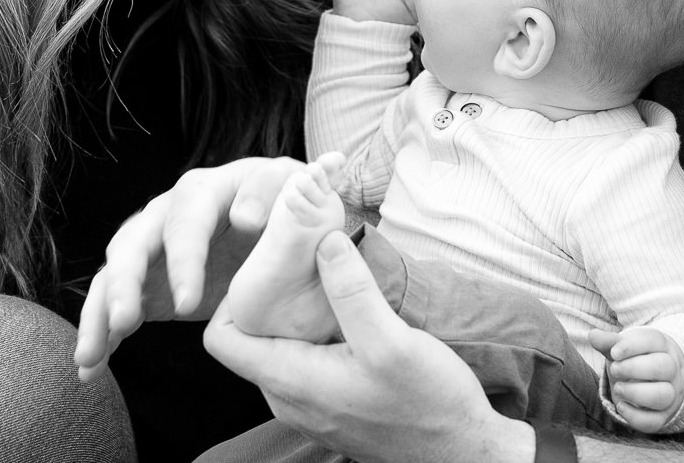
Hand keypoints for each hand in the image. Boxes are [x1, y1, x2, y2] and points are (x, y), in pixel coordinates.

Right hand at [74, 155, 341, 381]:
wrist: (291, 239)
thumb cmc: (297, 215)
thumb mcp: (298, 199)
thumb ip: (276, 198)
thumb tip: (243, 216)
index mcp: (210, 189)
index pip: (187, 218)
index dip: (183, 258)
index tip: (188, 303)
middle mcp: (171, 212)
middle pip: (135, 241)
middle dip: (126, 283)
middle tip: (125, 322)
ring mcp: (154, 246)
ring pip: (115, 273)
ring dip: (100, 312)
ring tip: (91, 354)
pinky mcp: (147, 281)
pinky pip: (114, 304)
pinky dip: (101, 334)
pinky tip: (90, 369)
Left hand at [204, 230, 535, 462]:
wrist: (462, 451)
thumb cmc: (428, 403)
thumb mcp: (391, 341)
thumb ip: (353, 292)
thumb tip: (324, 241)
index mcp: (292, 381)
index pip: (221, 339)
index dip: (232, 296)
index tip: (263, 265)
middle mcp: (289, 400)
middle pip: (247, 342)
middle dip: (264, 300)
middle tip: (295, 262)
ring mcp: (309, 408)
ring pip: (277, 352)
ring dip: (291, 317)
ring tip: (321, 283)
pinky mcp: (330, 408)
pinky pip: (302, 366)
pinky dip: (312, 336)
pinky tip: (345, 316)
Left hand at [590, 326, 683, 433]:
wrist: (650, 380)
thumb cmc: (633, 359)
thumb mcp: (622, 348)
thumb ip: (608, 342)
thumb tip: (593, 336)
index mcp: (661, 346)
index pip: (654, 341)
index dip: (632, 346)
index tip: (614, 352)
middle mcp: (671, 370)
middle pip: (664, 367)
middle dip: (635, 368)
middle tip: (614, 370)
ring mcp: (670, 394)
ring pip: (664, 395)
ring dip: (637, 393)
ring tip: (618, 389)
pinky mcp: (663, 416)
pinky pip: (655, 421)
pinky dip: (636, 417)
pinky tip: (621, 406)